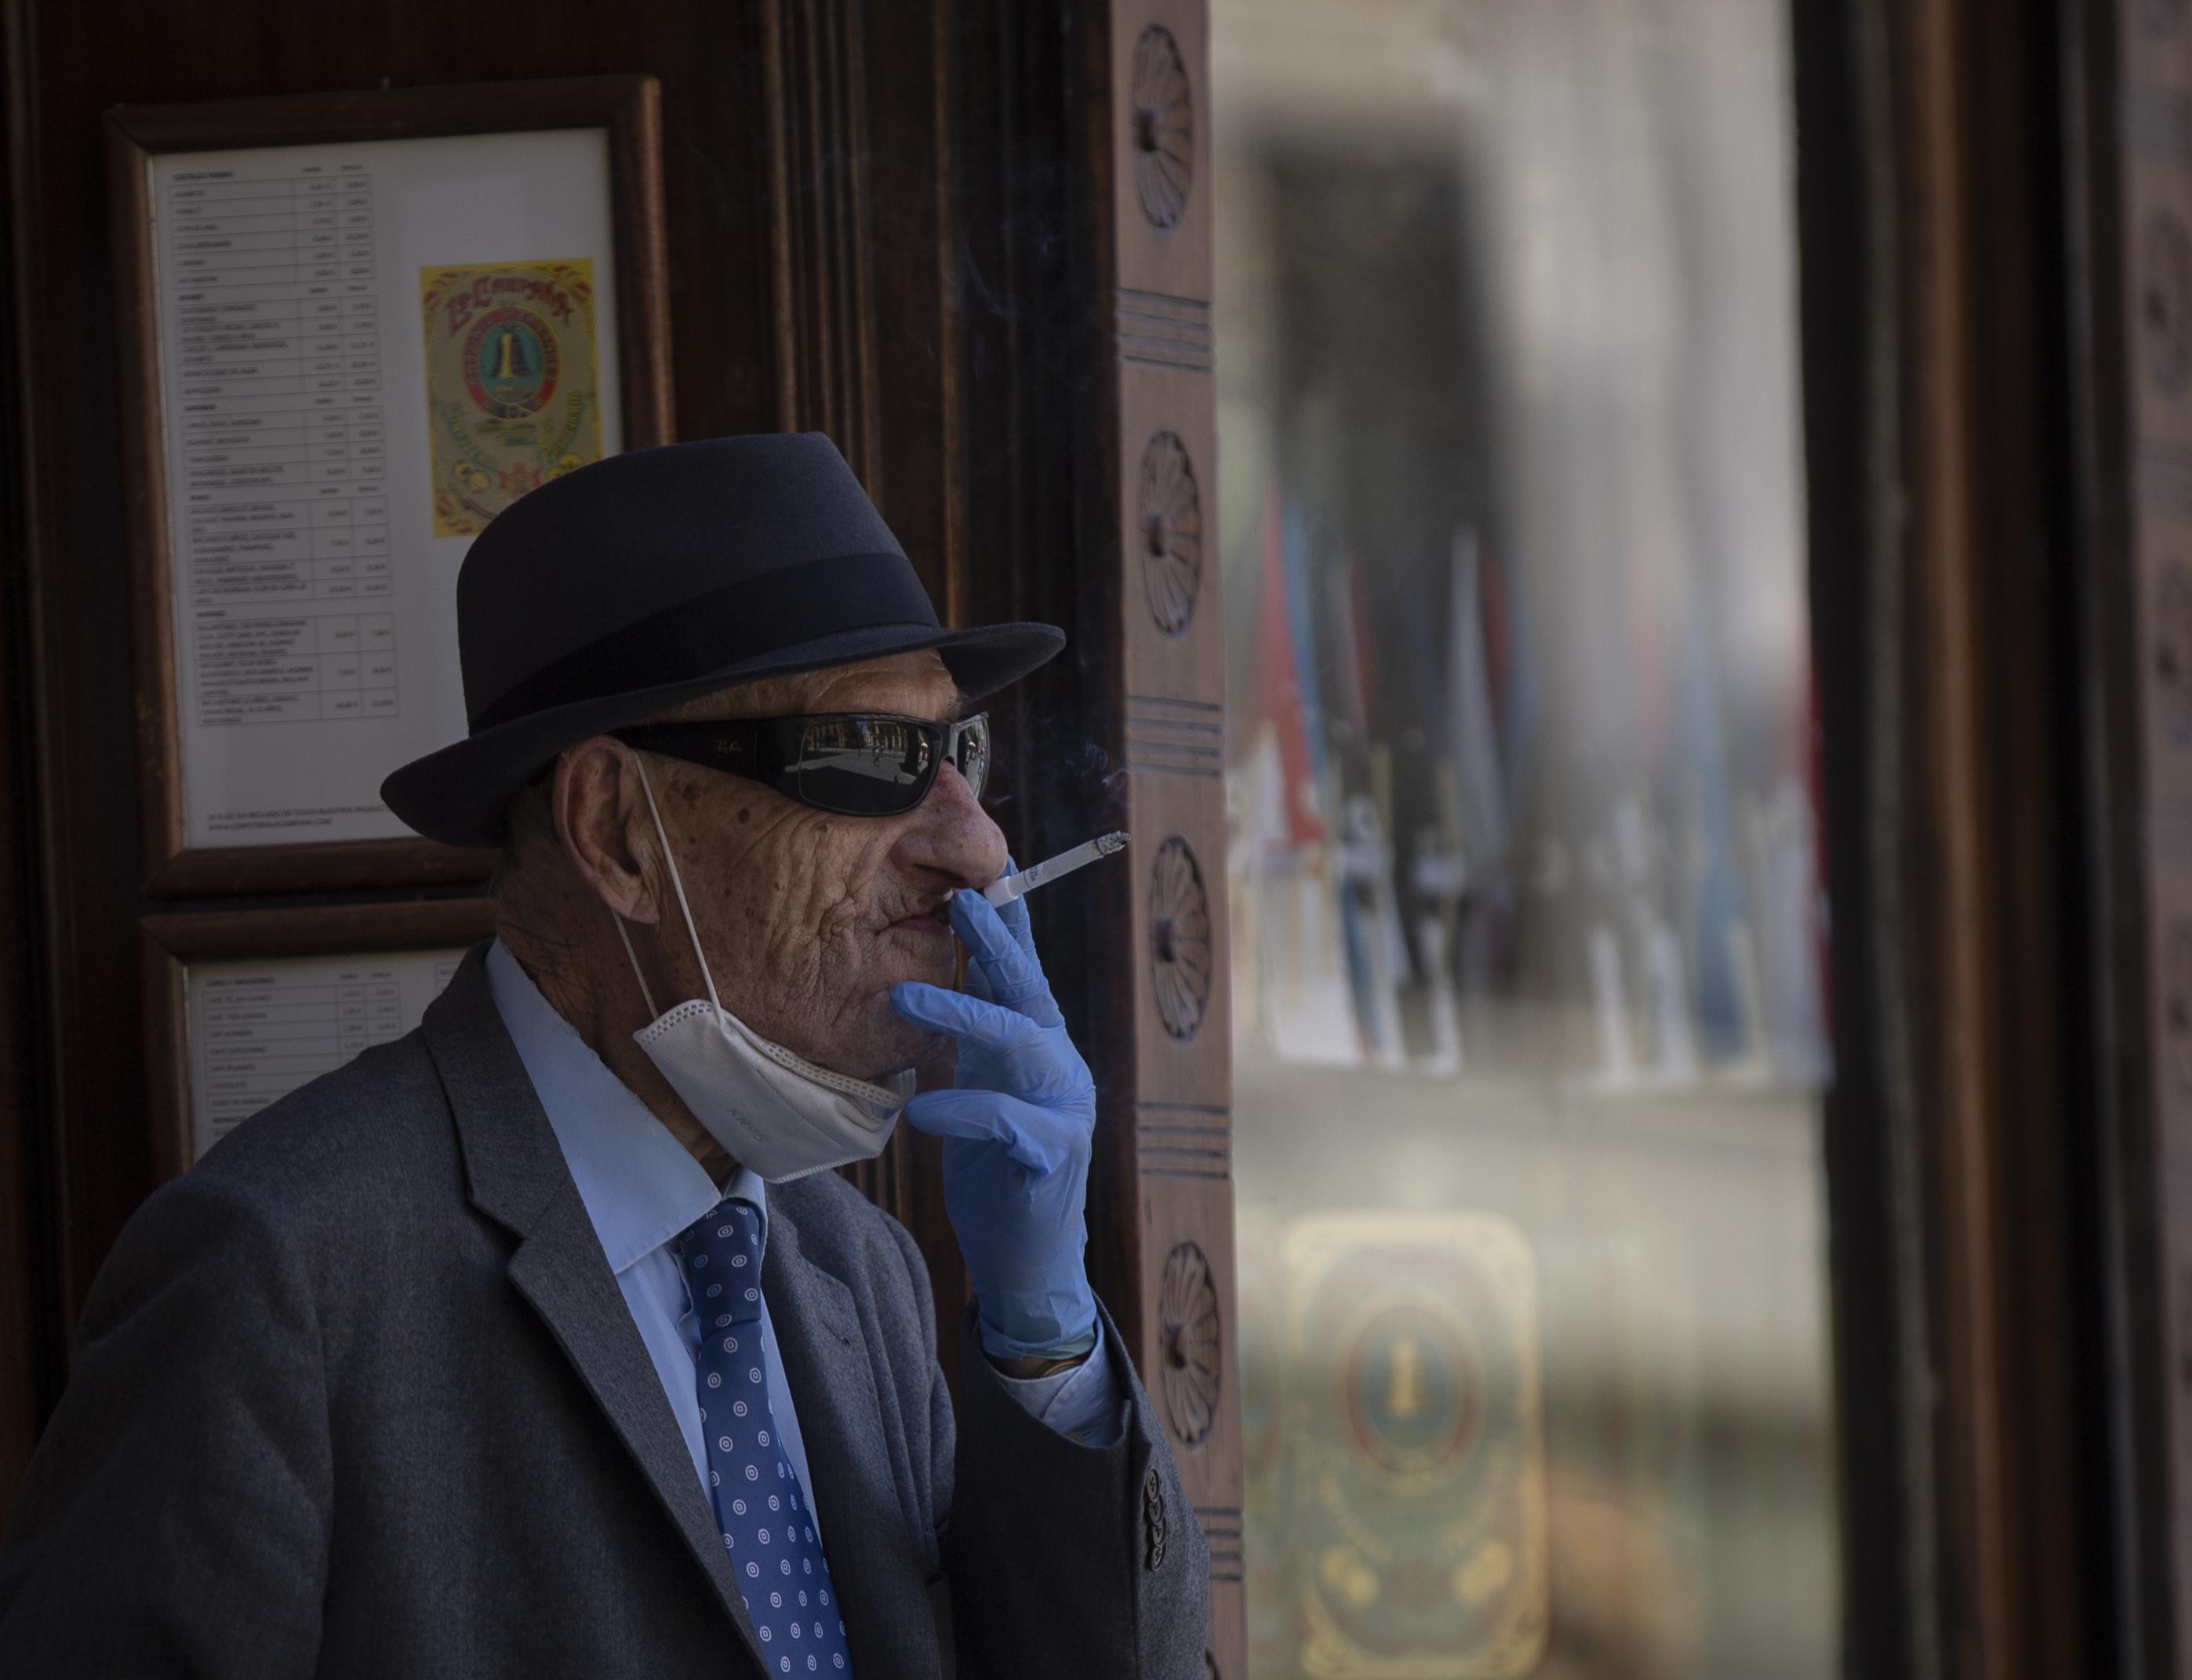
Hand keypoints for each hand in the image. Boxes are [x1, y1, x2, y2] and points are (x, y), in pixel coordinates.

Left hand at [888, 881, 1097, 1358]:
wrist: (1027, 1262)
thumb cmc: (996, 1172)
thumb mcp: (981, 1089)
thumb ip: (976, 1040)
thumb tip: (940, 971)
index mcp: (1040, 1047)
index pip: (1024, 973)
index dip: (1010, 922)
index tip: (990, 869)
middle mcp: (1060, 1067)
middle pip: (1029, 992)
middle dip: (996, 942)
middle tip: (960, 902)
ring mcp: (1065, 1110)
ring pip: (1019, 1044)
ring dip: (961, 1013)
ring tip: (901, 997)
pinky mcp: (1054, 1157)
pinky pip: (1007, 1121)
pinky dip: (961, 1109)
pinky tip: (921, 1109)